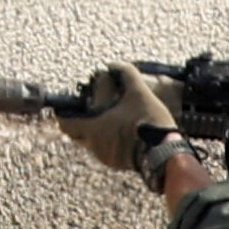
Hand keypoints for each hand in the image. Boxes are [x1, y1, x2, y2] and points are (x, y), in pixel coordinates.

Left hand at [57, 64, 180, 181]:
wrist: (165, 152)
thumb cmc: (148, 122)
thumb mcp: (138, 92)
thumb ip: (125, 74)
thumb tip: (114, 65)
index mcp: (94, 128)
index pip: (65, 124)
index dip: (63, 115)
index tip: (65, 109)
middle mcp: (95, 145)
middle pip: (77, 135)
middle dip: (80, 123)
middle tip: (88, 112)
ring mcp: (106, 157)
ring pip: (92, 143)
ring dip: (95, 132)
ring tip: (109, 119)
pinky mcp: (117, 164)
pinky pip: (105, 151)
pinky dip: (107, 141)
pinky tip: (120, 132)